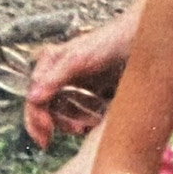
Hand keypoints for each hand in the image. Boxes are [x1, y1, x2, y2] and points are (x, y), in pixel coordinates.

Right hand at [24, 18, 129, 147]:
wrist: (139, 38)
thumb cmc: (108, 43)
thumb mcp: (78, 60)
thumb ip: (54, 78)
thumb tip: (33, 99)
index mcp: (49, 64)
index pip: (33, 99)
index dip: (36, 120)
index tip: (47, 135)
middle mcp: (57, 74)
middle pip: (46, 109)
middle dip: (57, 123)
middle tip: (76, 131)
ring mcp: (73, 83)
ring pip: (63, 113)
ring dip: (72, 122)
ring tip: (89, 124)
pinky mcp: (90, 90)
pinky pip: (80, 111)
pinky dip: (84, 119)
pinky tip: (94, 121)